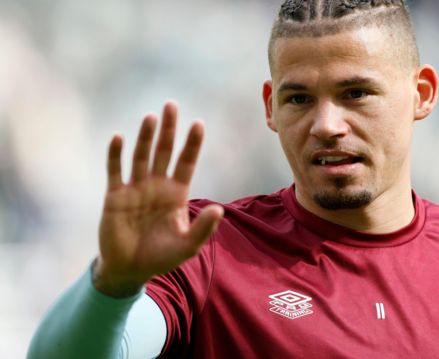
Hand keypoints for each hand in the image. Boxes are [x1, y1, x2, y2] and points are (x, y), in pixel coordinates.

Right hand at [94, 101, 223, 296]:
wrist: (129, 269)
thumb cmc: (161, 257)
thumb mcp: (187, 246)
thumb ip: (203, 228)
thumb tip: (220, 210)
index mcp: (177, 193)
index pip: (186, 162)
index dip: (192, 144)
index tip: (198, 123)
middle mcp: (157, 185)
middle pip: (163, 151)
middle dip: (168, 130)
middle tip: (172, 105)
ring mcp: (135, 188)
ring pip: (141, 156)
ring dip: (145, 137)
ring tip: (151, 117)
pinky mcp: (115, 196)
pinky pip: (115, 171)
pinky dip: (116, 155)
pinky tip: (119, 138)